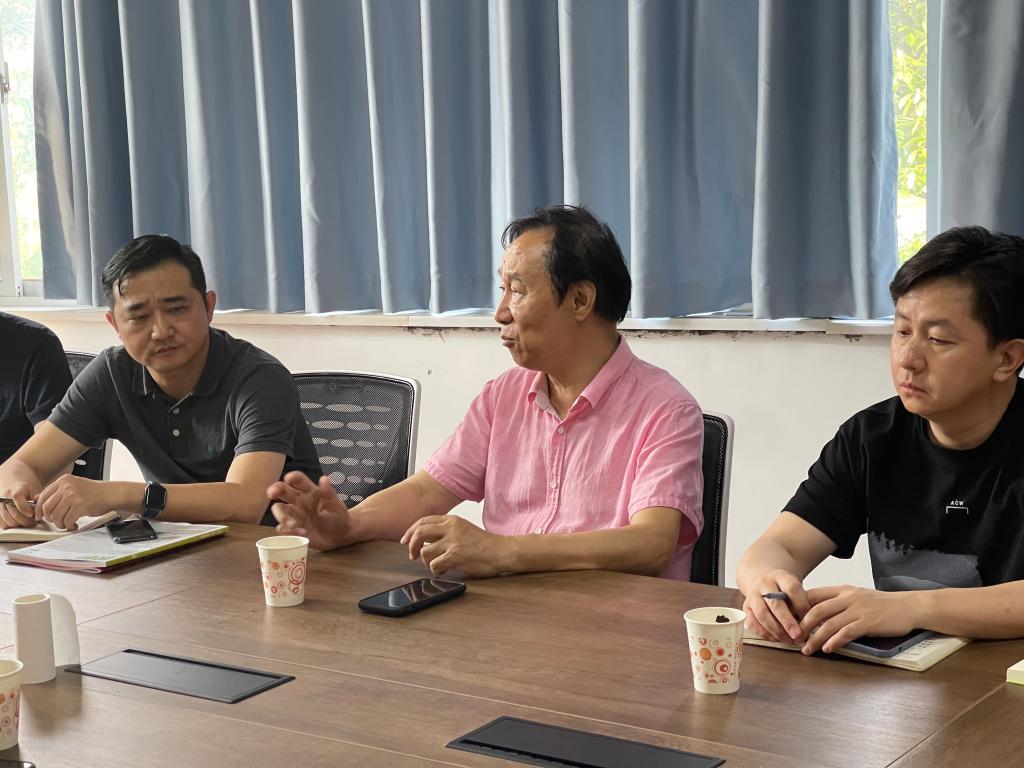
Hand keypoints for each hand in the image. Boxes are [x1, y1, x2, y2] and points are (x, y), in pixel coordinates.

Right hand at [0, 482, 39, 528]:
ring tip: (28, 522)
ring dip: (20, 524)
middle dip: (26, 520)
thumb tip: (39, 510)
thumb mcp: (34, 491)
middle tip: (33, 522)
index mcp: (16, 490)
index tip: (32, 514)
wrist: (15, 489)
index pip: (18, 499)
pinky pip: (3, 525)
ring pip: (9, 521)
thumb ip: (37, 500)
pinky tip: (19, 523)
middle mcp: (4, 498)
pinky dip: (12, 527)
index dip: (25, 509)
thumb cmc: (27, 492)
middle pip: (14, 513)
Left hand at [36, 475, 111, 529]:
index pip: (43, 496)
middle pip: (47, 507)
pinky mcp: (81, 505)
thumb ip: (57, 492)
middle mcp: (67, 486)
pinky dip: (69, 526)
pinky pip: (67, 520)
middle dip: (50, 518)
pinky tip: (74, 525)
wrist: (112, 494)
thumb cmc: (94, 492)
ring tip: (67, 523)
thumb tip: (37, 499)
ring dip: (60, 523)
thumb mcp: (73, 487)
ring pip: (56, 516)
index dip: (39, 509)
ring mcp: (73, 495)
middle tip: (56, 521)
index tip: (40, 516)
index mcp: (64, 480)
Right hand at [268, 472, 351, 550]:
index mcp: (309, 491)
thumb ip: (329, 493)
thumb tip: (324, 478)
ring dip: (282, 516)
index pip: (298, 480)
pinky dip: (288, 532)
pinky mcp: (292, 529)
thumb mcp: (337, 505)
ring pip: (279, 510)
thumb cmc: (338, 516)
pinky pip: (283, 528)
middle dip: (274, 490)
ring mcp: (294, 515)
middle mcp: (298, 501)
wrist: (340, 536)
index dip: (293, 477)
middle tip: (271, 494)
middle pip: (282, 491)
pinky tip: (302, 534)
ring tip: (294, 524)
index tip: (289, 478)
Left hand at [400, 515, 508, 576]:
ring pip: (425, 551)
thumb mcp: (464, 528)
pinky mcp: (455, 556)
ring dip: (426, 560)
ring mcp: (453, 542)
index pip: (423, 521)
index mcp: (452, 520)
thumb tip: (425, 539)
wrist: (502, 551)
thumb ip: (446, 530)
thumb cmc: (484, 544)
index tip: (405, 540)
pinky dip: (435, 570)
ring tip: (435, 564)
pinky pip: (434, 564)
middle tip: (411, 554)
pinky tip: (443, 570)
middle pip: (419, 533)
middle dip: (411, 545)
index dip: (410, 531)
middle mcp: (451, 528)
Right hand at [742, 569, 811, 643]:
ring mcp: (753, 595)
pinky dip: (764, 633)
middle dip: (787, 622)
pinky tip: (775, 638)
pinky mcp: (745, 607)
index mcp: (780, 576)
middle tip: (797, 635)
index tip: (809, 618)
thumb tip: (813, 623)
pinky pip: (752, 622)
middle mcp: (764, 584)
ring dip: (776, 630)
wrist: (760, 580)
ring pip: (762, 614)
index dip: (801, 604)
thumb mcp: (794, 587)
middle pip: (775, 603)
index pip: (791, 588)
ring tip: (788, 640)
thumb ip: (802, 601)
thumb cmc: (782, 588)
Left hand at [799, 585, 915, 654]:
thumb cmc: (881, 604)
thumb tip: (816, 613)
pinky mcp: (868, 622)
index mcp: (842, 590)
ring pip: (829, 624)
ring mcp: (857, 610)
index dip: (798, 608)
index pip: (812, 595)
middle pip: (816, 610)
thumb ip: (838, 602)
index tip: (789, 620)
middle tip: (794, 638)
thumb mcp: (856, 596)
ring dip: (815, 638)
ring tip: (807, 649)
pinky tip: (827, 649)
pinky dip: (834, 641)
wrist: (908, 606)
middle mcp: (847, 597)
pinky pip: (846, 632)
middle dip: (802, 626)